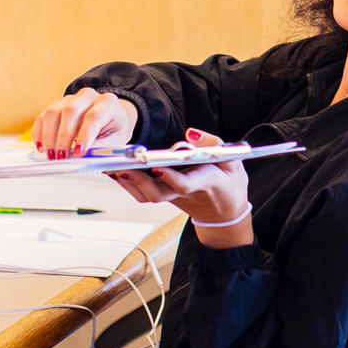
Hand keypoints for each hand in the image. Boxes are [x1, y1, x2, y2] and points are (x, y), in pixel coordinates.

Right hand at [32, 87, 137, 159]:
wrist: (111, 116)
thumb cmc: (114, 128)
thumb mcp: (116, 139)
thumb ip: (101, 147)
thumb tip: (83, 156)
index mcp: (108, 103)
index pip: (93, 116)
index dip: (85, 135)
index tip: (78, 153)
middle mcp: (88, 96)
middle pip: (70, 111)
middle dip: (63, 137)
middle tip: (61, 156)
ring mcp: (70, 99)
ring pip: (53, 112)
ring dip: (49, 136)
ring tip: (51, 155)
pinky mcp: (57, 105)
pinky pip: (43, 116)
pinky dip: (40, 133)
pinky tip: (42, 147)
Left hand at [108, 128, 252, 248]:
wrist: (224, 213)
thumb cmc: (228, 186)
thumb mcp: (234, 163)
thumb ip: (215, 146)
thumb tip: (190, 133)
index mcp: (206, 182)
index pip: (186, 183)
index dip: (171, 177)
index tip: (157, 166)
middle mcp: (185, 193)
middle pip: (158, 193)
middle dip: (138, 180)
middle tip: (122, 166)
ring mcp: (172, 197)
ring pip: (147, 196)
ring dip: (129, 182)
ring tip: (113, 164)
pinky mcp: (164, 197)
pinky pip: (143, 194)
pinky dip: (128, 182)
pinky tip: (117, 169)